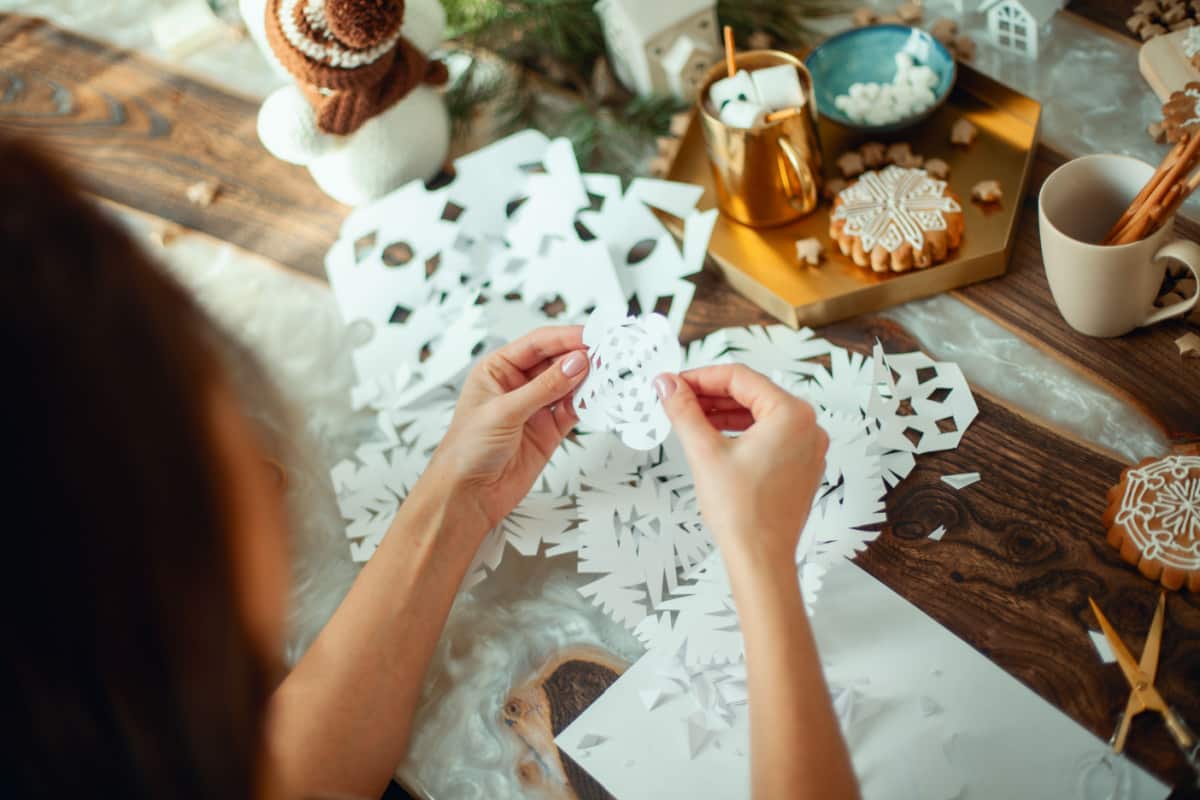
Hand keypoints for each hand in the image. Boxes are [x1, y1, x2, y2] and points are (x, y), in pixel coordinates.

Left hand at [422, 326, 588, 535]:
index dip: (565, 337)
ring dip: (588, 379)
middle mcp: (517, 385)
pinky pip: (573, 411)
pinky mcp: (548, 431)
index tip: (591, 336)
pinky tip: (600, 397)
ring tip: (610, 372)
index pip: (537, 344)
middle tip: (608, 353)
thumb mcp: (504, 411)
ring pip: (568, 385)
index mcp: (498, 369)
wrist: (467, 496)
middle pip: (556, 361)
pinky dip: (588, 404)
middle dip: (581, 356)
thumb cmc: (467, 450)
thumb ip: (544, 388)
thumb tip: (576, 362)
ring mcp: (535, 408)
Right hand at [655, 365, 827, 571]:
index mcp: (792, 414)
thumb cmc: (743, 513)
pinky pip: (769, 435)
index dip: (701, 376)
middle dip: (711, 395)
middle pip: (751, 394)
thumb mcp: (704, 451)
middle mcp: (808, 427)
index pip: (740, 378)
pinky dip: (740, 432)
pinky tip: (713, 437)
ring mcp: (807, 448)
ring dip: (724, 413)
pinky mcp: (800, 466)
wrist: (761, 558)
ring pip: (759, 415)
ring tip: (690, 418)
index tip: (675, 383)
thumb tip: (667, 385)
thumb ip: (684, 411)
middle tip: (677, 399)